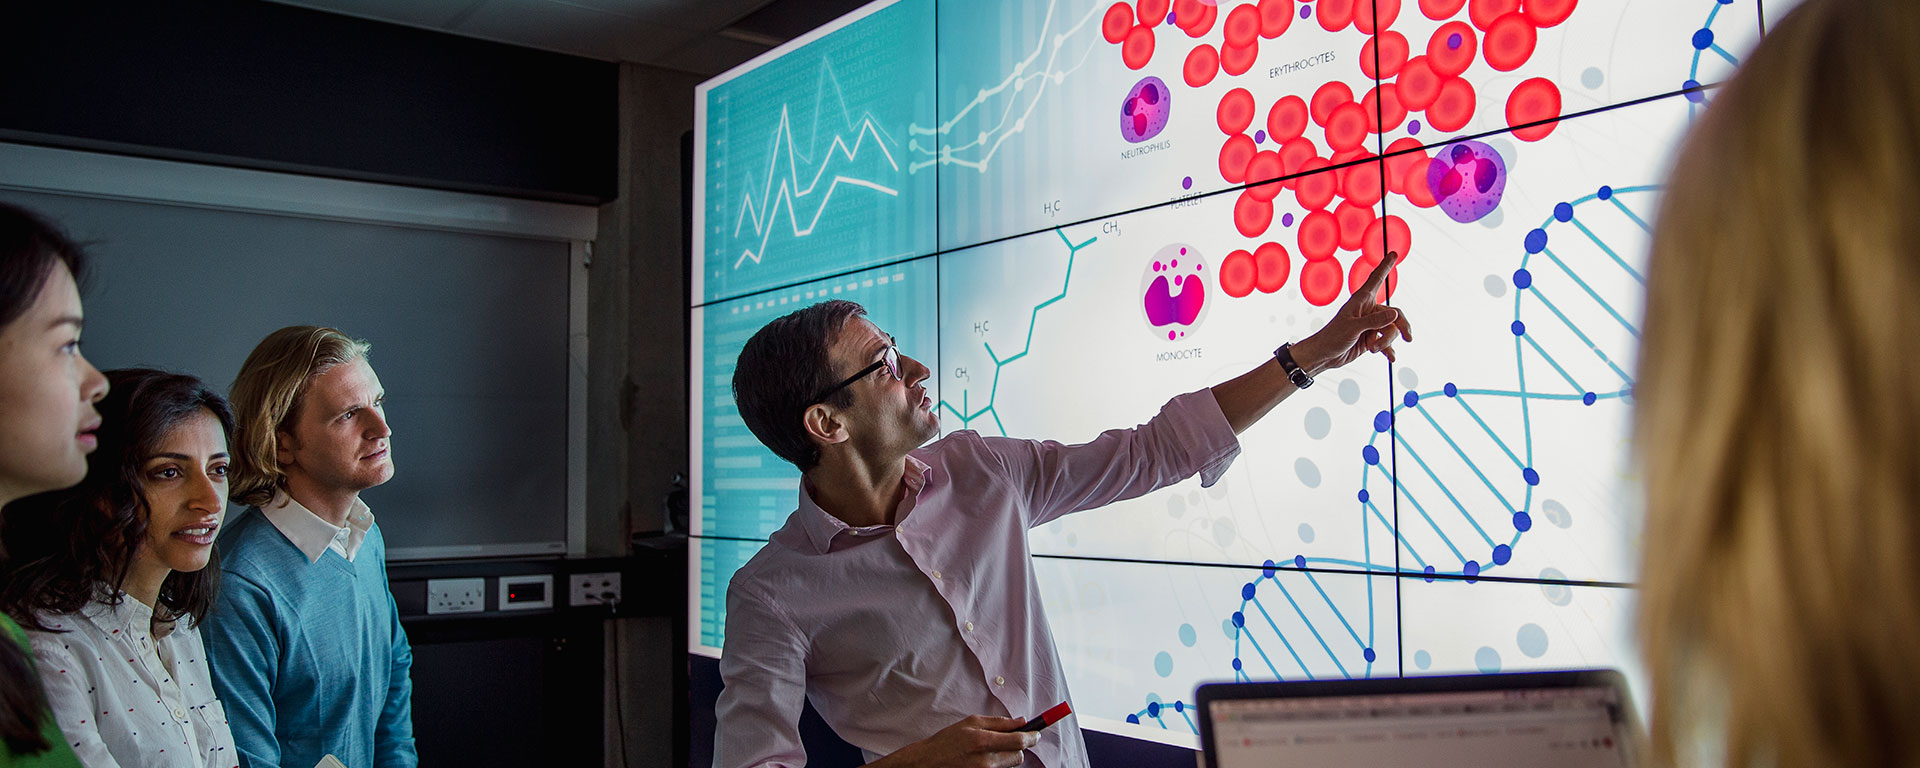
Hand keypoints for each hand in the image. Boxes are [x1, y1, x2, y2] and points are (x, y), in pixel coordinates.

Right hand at [877, 715, 1037, 767]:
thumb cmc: (947, 740)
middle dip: (1018, 747)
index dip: (1033, 736)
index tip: (1037, 733)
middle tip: (1008, 740)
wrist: (928, 763)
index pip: (1020, 741)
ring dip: (1007, 756)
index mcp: (984, 742)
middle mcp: (987, 761)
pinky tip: (983, 759)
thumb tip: (1021, 721)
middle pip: (1019, 756)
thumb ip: (999, 722)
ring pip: (1011, 765)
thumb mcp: (971, 723)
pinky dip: (998, 764)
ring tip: (990, 750)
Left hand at [1295, 251, 1412, 369]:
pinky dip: (1389, 350)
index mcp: (1361, 300)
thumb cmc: (1333, 337)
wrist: (1325, 355)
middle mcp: (1368, 310)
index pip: (1376, 279)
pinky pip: (1387, 342)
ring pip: (1391, 330)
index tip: (1393, 252)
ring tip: (1373, 348)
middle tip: (1409, 337)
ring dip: (1386, 342)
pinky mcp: (1371, 338)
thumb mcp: (1353, 328)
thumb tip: (1394, 314)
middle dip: (1401, 326)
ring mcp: (1371, 325)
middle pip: (1394, 314)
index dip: (1385, 266)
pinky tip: (1390, 358)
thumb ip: (1374, 321)